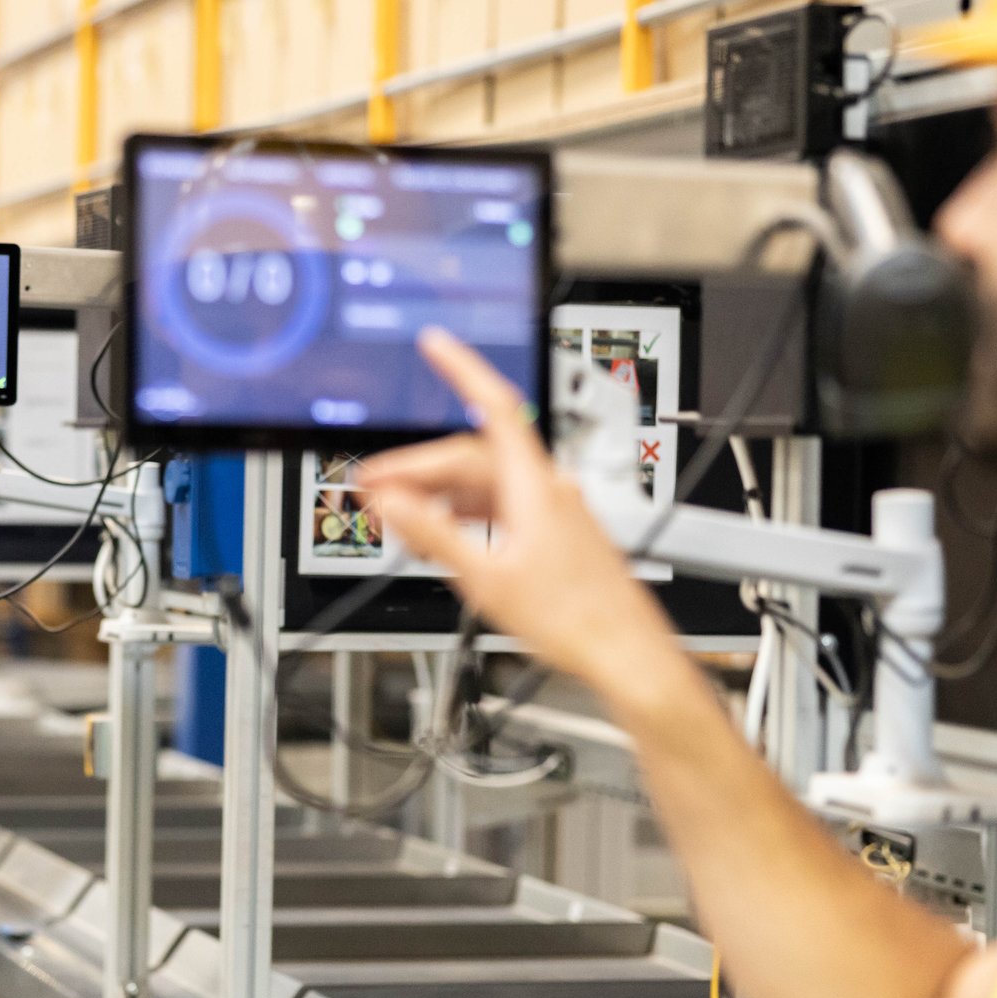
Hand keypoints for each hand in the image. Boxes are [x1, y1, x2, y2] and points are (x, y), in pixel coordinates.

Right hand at [364, 329, 688, 698]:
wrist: (624, 654)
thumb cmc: (574, 621)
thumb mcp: (486, 580)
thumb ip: (434, 535)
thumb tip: (392, 502)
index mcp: (534, 486)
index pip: (493, 406)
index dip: (461, 368)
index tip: (435, 343)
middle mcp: (548, 489)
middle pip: (472, 455)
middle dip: (418, 466)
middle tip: (372, 485)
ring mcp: (554, 510)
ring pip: (484, 483)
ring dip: (438, 493)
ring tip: (398, 515)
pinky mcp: (556, 533)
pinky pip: (500, 506)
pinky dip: (464, 512)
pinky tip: (443, 532)